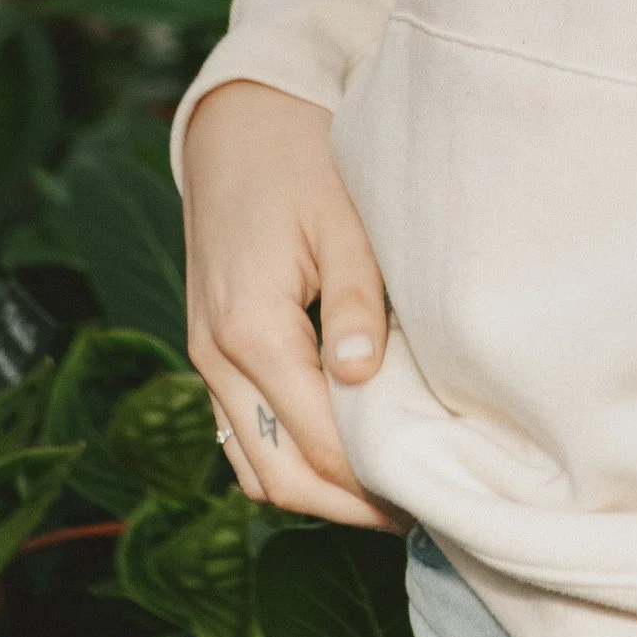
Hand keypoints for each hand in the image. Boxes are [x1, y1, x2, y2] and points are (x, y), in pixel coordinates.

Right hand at [182, 80, 405, 530]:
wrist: (238, 124)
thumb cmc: (300, 162)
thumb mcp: (341, 221)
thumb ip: (353, 301)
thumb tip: (361, 378)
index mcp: (250, 329)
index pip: (315, 441)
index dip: (372, 479)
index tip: (431, 495)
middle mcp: (216, 356)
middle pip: (276, 475)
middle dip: (345, 504)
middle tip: (416, 512)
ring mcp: (206, 358)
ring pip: (253, 465)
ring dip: (314, 490)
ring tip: (386, 494)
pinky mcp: (210, 351)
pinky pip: (242, 433)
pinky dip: (287, 459)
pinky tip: (343, 454)